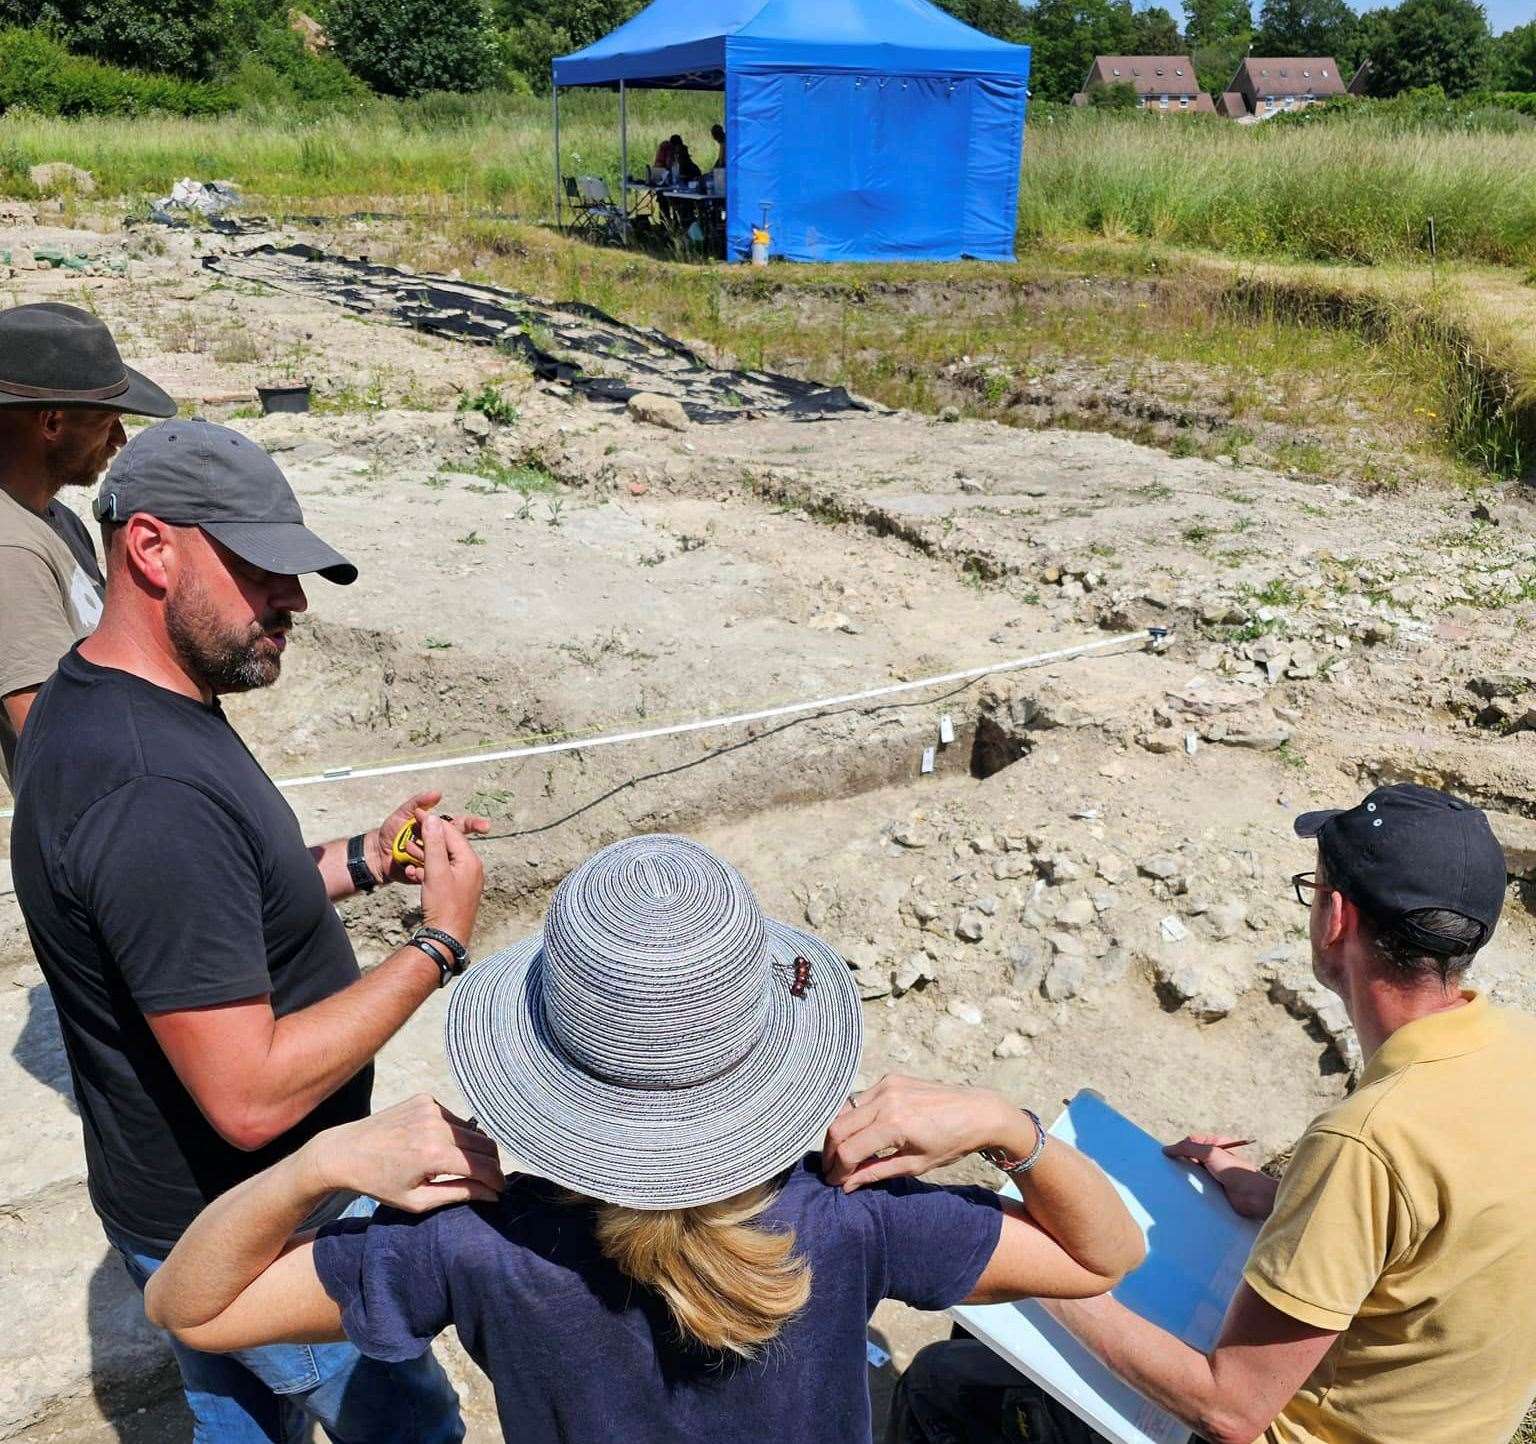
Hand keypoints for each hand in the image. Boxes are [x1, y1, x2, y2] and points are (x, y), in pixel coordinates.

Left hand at [305, 1095, 503, 1211]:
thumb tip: (492, 1194)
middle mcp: (436, 1125)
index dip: (497, 1181)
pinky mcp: (426, 1099)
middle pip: (485, 1144)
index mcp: (434, 1154)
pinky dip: (456, 1134)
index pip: (483, 1166)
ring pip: (473, 1130)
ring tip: (462, 1167)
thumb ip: (458, 1195)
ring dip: (475, 1149)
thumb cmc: (378, 1183)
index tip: (501, 1192)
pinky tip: (439, 1147)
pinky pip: (455, 1118)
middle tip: (489, 1181)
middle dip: (492, 1164)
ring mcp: (431, 1108)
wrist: (344, 1152)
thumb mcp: (417, 1201)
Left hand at [373, 791, 489, 886]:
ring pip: (444, 861)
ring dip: (432, 858)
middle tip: (450, 849)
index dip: (474, 825)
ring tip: (411, 854)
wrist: (376, 856)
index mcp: (439, 829)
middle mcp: (440, 845)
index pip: (460, 825)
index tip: (485, 827)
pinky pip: (431, 875)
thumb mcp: (402, 814)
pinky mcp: (428, 875)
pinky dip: (422, 872)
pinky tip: (410, 869)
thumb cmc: (390, 832)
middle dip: (458, 849)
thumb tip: (438, 793)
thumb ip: (418, 802)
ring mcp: (435, 861)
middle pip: (457, 846)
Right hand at [419, 813, 483, 947]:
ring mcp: (465, 880)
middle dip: (428, 838)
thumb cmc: (443, 905)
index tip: (416, 813)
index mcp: (470, 860)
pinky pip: (443, 872)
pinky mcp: (457, 890)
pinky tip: (415, 872)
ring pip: (444, 859)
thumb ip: (434, 844)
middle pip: (448, 844)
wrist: (446, 938)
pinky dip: (429, 869)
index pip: (451, 832)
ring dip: (426, 854)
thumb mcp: (436, 871)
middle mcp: (472, 868)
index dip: (433, 822)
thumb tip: (433, 818)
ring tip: (408, 851)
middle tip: (409, 834)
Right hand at [821, 1075, 1019, 1192]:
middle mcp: (885, 1100)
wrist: (977, 1112)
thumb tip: (846, 1185)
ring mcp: (886, 1085)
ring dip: (839, 1134)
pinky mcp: (890, 1079)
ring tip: (844, 1155)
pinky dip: (854, 1118)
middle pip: (838, 1128)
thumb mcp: (915, 1165)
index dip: (837, 1171)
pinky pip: (860, 1099)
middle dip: (830, 1153)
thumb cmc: (951, 1143)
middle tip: (832, 1171)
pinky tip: (862, 1134)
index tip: (834, 1183)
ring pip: (844, 1111)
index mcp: (894, 1125)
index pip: (848, 1150)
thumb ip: (877, 1173)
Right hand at [1163, 1134, 1279, 1218]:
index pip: (1190, 1143)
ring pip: (1193, 1174)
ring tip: (1172, 1183)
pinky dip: (1191, 1190)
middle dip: (1180, 1164)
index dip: (1180, 1148)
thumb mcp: (1210, 1152)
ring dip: (1185, 1178)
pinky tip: (1182, 1193)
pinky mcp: (1214, 1191)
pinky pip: (1198, 1188)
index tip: (1168, 1156)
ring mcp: (1214, 1176)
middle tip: (1167, 1170)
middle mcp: (1214, 1159)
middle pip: (1190, 1159)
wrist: (1253, 1196)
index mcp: (1215, 1146)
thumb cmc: (1234, 1170)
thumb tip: (1166, 1149)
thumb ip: (1188, 1148)